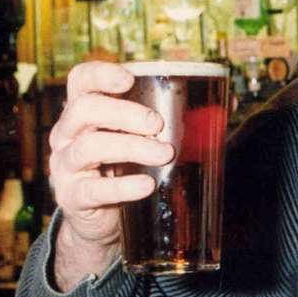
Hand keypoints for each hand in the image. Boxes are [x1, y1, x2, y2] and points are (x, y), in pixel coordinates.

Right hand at [47, 61, 173, 289]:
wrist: (106, 222)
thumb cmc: (127, 168)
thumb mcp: (143, 140)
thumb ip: (181, 119)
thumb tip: (232, 101)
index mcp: (84, 111)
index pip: (81, 80)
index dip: (100, 74)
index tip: (129, 79)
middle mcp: (67, 133)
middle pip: (85, 109)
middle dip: (125, 113)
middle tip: (158, 124)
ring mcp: (65, 165)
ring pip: (89, 147)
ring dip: (131, 147)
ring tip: (164, 154)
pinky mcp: (71, 197)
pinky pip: (93, 189)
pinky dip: (122, 186)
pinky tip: (146, 185)